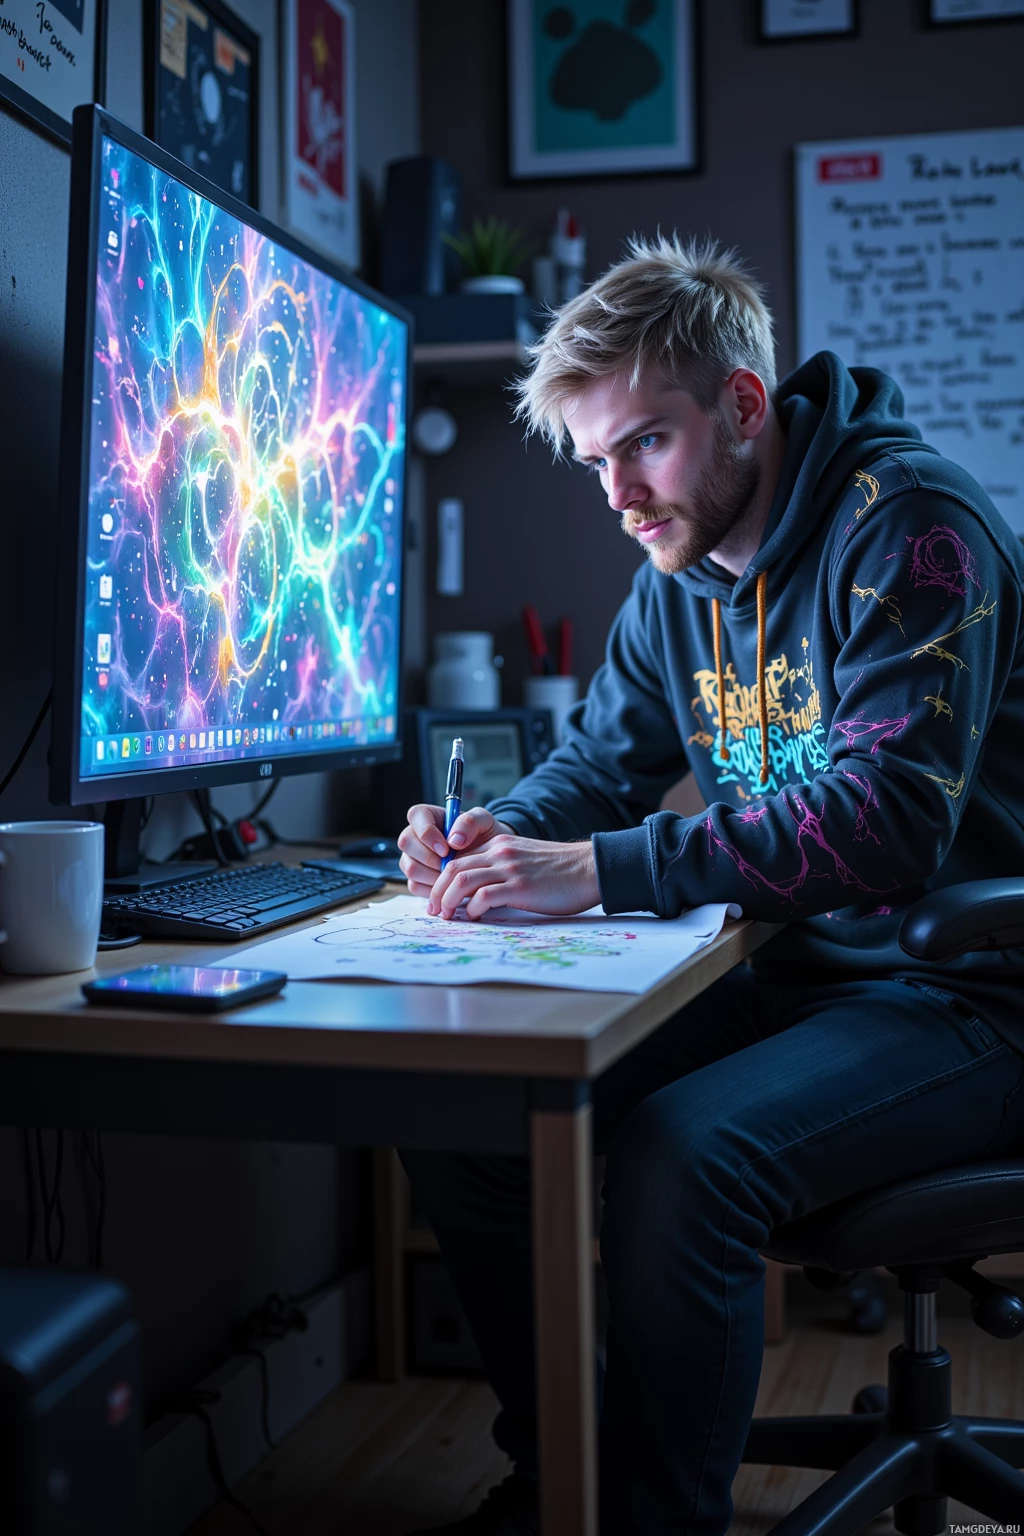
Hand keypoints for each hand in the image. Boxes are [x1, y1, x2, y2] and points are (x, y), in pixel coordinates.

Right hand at [397, 803, 510, 898]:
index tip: (447, 849)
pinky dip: (433, 889)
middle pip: (406, 843)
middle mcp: (414, 835)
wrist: (487, 859)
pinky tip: (449, 885)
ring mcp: (411, 857)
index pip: (415, 816)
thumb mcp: (484, 821)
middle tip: (451, 865)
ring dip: (433, 875)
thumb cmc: (483, 835)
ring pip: (410, 867)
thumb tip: (454, 840)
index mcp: (427, 815)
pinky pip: (414, 885)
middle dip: (430, 858)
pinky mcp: (414, 878)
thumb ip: (470, 822)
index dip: (427, 833)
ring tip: (453, 875)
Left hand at [427, 833, 600, 920]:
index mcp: (499, 846)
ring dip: (448, 900)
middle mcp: (500, 853)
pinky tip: (474, 916)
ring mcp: (509, 869)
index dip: (442, 880)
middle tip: (433, 910)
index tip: (438, 898)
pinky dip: (473, 907)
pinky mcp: (520, 886)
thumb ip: (501, 871)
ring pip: (462, 879)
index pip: (458, 859)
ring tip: (445, 916)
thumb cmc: (560, 873)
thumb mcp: (524, 862)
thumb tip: (478, 895)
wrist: (588, 869)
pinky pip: (484, 895)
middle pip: (453, 868)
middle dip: (438, 891)